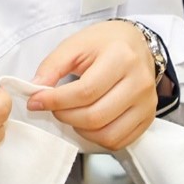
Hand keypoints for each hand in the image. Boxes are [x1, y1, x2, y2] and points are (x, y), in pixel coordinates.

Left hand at [26, 21, 157, 150]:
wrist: (136, 43)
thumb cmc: (104, 43)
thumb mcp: (76, 44)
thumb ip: (53, 66)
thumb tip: (35, 90)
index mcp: (121, 57)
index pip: (85, 91)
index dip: (56, 101)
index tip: (36, 101)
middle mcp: (139, 82)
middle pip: (95, 115)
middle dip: (65, 116)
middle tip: (53, 108)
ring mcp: (147, 102)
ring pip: (107, 134)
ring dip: (80, 130)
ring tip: (70, 114)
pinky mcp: (148, 117)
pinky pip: (119, 140)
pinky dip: (97, 138)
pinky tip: (87, 123)